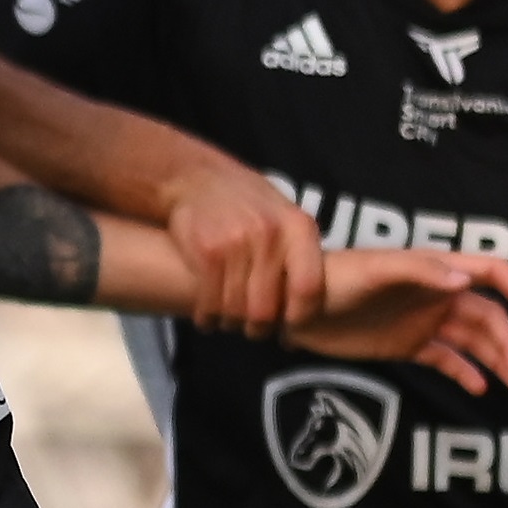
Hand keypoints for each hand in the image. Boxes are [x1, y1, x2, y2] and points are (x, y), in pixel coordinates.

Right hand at [164, 154, 322, 336]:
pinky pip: (209, 300)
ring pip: (237, 308)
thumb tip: (310, 305)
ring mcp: (236, 243)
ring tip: (229, 321)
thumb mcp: (284, 217)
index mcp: (299, 228)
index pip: (309, 288)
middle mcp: (270, 235)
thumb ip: (297, 254)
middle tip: (255, 329)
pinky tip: (207, 316)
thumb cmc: (248, 204)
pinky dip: (207, 316)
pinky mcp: (207, 252)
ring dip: (231, 323)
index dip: (301, 317)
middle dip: (260, 327)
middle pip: (268, 307)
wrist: (197, 178)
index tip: (291, 327)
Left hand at [293, 249, 507, 396]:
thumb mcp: (377, 270)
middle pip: (489, 317)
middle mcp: (438, 295)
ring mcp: (424, 321)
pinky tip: (480, 388)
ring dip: (496, 360)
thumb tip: (465, 282)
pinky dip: (465, 373)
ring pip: (473, 341)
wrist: (296, 306)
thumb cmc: (335, 277)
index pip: (491, 272)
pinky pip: (446, 359)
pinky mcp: (407, 345)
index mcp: (437, 270)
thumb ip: (421, 272)